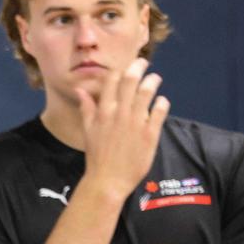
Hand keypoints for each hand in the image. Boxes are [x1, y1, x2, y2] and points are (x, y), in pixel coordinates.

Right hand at [77, 57, 170, 199]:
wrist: (108, 180)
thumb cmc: (96, 156)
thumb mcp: (88, 130)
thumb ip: (86, 108)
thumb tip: (80, 90)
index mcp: (103, 112)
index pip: (112, 82)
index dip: (119, 70)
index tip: (125, 66)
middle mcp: (120, 113)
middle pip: (131, 81)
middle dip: (138, 67)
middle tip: (143, 63)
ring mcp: (136, 122)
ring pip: (147, 92)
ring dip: (152, 81)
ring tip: (155, 78)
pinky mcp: (150, 133)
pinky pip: (160, 110)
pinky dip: (162, 102)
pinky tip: (161, 101)